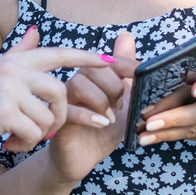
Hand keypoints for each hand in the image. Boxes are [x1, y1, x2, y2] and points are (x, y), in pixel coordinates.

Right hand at [0, 27, 112, 156]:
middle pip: (61, 92)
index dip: (87, 58)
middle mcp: (14, 70)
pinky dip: (25, 144)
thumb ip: (19, 53)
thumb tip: (36, 31)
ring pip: (49, 118)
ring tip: (17, 137)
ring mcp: (9, 90)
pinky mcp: (5, 112)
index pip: (59, 54)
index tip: (111, 62)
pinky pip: (35, 134)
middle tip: (47, 131)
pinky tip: (8, 143)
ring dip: (38, 135)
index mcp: (15, 60)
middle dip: (61, 117)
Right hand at [46, 31, 137, 184]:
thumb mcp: (121, 100)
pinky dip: (89, 116)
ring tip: (110, 117)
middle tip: (120, 105)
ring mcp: (64, 101)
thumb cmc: (99, 128)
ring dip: (100, 100)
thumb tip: (126, 36)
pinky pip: (69, 110)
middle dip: (112, 86)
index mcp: (89, 76)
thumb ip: (124, 72)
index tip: (137, 78)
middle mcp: (74, 83)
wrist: (82, 158)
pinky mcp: (58, 120)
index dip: (124, 65)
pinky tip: (102, 124)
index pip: (106, 60)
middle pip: (91, 68)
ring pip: (78, 84)